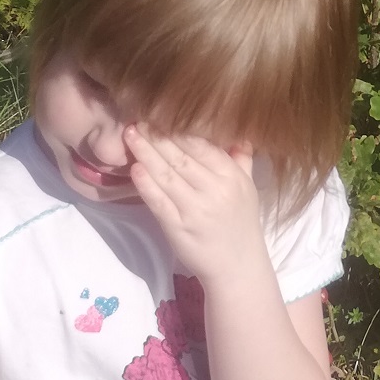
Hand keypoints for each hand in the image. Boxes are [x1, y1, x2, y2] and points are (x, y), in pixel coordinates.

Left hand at [124, 124, 264, 279]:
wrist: (238, 266)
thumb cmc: (241, 224)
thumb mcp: (248, 189)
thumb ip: (241, 160)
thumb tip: (238, 134)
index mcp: (231, 176)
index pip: (201, 145)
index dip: (178, 128)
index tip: (160, 112)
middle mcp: (215, 190)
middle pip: (180, 156)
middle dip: (157, 135)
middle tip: (139, 118)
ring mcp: (195, 209)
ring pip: (167, 175)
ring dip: (146, 153)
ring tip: (131, 135)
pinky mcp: (178, 227)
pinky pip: (159, 201)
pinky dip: (146, 184)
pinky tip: (135, 168)